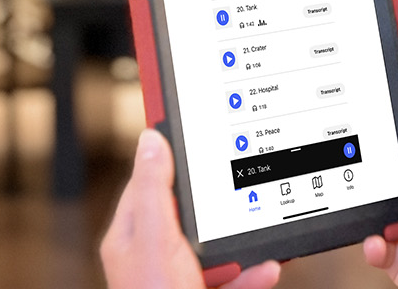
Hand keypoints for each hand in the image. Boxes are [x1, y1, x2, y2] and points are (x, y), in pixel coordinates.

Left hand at [101, 129, 281, 288]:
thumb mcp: (157, 239)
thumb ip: (154, 191)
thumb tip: (150, 140)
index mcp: (131, 234)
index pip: (147, 180)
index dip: (168, 154)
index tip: (188, 125)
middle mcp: (152, 254)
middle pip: (189, 212)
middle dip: (220, 205)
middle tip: (239, 188)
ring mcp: (177, 278)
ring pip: (215, 248)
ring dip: (243, 246)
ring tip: (263, 241)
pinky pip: (232, 279)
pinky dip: (251, 276)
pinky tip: (267, 271)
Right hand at [362, 88, 397, 288]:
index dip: (387, 131)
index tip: (365, 110)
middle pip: (383, 178)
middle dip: (368, 175)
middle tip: (356, 169)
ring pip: (373, 212)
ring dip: (368, 212)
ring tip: (373, 212)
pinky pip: (373, 247)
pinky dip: (370, 246)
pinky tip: (378, 243)